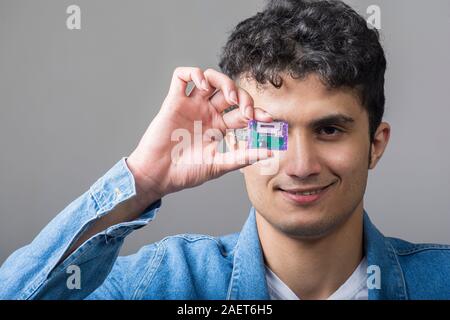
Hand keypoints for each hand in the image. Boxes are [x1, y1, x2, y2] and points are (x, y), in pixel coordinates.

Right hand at [126, 67, 272, 204]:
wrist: (159, 176)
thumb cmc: (186, 172)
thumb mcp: (219, 164)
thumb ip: (243, 156)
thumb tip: (269, 151)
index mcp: (218, 126)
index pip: (242, 112)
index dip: (257, 112)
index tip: (268, 119)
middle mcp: (206, 113)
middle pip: (229, 91)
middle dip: (243, 96)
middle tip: (247, 111)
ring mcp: (190, 105)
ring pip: (209, 78)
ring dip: (223, 81)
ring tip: (229, 97)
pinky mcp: (173, 101)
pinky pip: (181, 77)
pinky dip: (194, 74)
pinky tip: (203, 87)